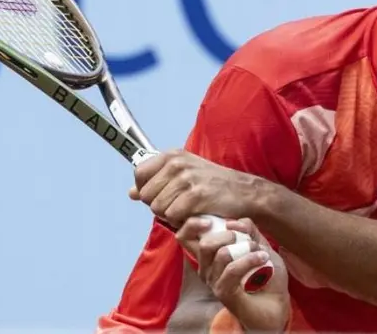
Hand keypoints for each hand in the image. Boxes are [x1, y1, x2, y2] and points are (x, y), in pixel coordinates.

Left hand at [129, 150, 263, 226]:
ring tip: (187, 211)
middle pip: (146, 195)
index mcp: (173, 155)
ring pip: (157, 208)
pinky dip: (181, 221)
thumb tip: (131, 193)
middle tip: (178, 206)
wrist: (245, 193)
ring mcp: (187, 179)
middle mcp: (178, 164)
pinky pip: (172, 216)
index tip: (160, 196)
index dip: (145, 190)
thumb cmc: (214, 185)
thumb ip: (157, 181)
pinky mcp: (196, 196)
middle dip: (159, 206)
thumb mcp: (185, 175)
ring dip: (171, 216)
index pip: (139, 174)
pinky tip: (194, 215)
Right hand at [178, 217, 289, 332]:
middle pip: (203, 244)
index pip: (185, 236)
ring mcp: (213, 281)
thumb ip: (247, 229)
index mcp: (209, 255)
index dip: (192, 224)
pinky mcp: (223, 292)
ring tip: (260, 251)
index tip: (211, 221)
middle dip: (228, 235)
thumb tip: (232, 223)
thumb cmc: (265, 273)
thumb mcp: (258, 244)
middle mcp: (206, 268)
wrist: (277, 302)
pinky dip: (250, 259)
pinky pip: (232, 269)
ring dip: (246, 247)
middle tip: (246, 240)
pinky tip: (263, 258)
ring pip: (221, 254)